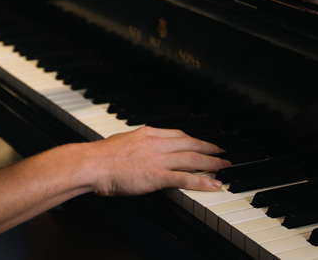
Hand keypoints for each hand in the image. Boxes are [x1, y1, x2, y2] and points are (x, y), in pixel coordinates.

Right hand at [86, 126, 231, 196]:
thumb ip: (135, 144)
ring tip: (224, 166)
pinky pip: (186, 178)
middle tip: (222, 152)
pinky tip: (214, 184)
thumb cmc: (101, 156)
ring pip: (192, 158)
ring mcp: (158, 159)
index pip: (177, 134)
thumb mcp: (122, 142)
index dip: (193, 138)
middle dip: (208, 147)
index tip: (201, 141)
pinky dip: (203, 181)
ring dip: (212, 162)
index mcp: (148, 134)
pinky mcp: (157, 176)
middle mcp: (156, 143)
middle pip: (190, 143)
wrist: (93, 164)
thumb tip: (138, 149)